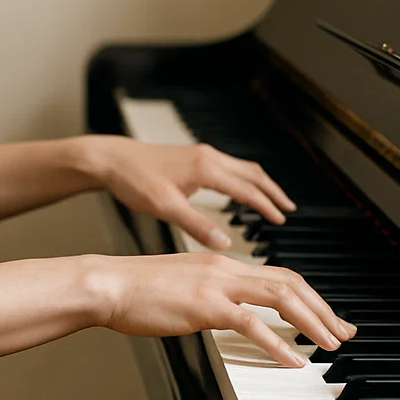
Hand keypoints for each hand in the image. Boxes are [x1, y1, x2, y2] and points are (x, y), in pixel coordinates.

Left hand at [82, 135, 295, 249]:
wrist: (111, 159)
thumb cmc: (134, 181)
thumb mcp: (166, 208)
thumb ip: (197, 226)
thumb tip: (226, 245)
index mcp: (206, 169)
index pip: (247, 189)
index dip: (266, 206)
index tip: (282, 220)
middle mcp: (208, 157)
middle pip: (252, 174)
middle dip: (272, 192)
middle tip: (289, 209)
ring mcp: (201, 154)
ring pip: (242, 167)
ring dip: (260, 183)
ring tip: (273, 199)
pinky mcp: (192, 156)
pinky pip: (229, 166)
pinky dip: (243, 178)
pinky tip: (240, 189)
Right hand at [92, 253, 355, 367]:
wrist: (107, 284)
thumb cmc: (133, 289)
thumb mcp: (179, 285)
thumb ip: (205, 294)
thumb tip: (223, 313)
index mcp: (220, 263)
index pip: (277, 275)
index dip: (308, 296)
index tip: (326, 317)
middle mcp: (224, 268)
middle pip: (289, 282)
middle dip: (323, 309)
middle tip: (344, 331)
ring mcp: (216, 285)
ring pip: (280, 297)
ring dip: (312, 322)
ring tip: (330, 344)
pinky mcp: (205, 306)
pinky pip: (251, 324)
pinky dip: (278, 343)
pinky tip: (293, 360)